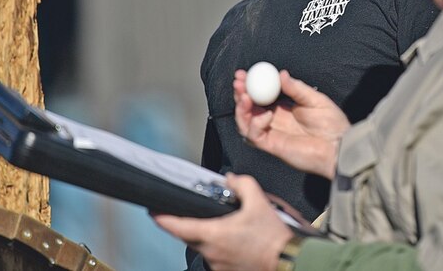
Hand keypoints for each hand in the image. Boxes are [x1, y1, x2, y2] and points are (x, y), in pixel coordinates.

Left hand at [152, 173, 292, 270]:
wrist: (289, 262)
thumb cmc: (273, 238)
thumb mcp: (259, 202)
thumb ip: (242, 184)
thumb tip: (231, 179)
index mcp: (212, 234)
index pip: (176, 226)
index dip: (161, 218)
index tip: (152, 211)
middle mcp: (210, 253)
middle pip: (191, 235)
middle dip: (194, 223)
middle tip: (206, 212)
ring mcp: (217, 267)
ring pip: (206, 247)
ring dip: (212, 236)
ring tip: (233, 228)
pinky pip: (217, 257)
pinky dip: (223, 247)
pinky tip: (240, 241)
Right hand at [234, 69, 349, 179]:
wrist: (339, 146)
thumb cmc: (332, 125)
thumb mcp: (315, 99)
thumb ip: (296, 88)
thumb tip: (281, 74)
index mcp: (283, 108)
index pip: (260, 95)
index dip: (249, 85)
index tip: (243, 74)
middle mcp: (274, 121)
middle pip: (248, 108)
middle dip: (240, 94)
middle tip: (238, 82)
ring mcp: (272, 134)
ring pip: (245, 123)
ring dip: (241, 109)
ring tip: (245, 97)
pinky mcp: (273, 146)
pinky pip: (255, 136)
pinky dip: (255, 124)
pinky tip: (266, 115)